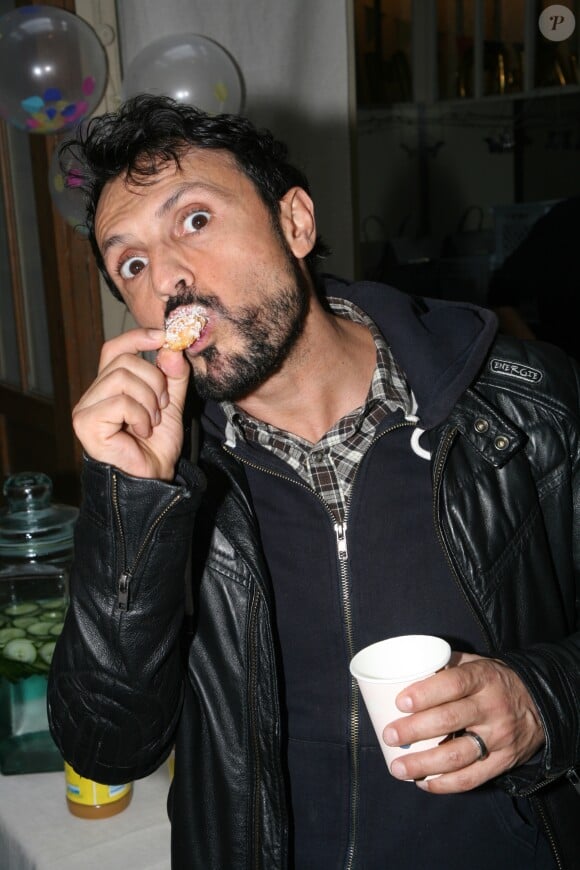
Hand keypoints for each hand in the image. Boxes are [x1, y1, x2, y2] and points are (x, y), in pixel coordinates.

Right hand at [72, 328, 190, 480]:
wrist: (152, 479)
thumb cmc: (155, 446)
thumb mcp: (171, 404)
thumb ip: (173, 377)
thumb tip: (172, 348)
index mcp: (110, 386)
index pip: (115, 348)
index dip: (138, 338)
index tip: (164, 337)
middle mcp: (93, 394)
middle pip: (124, 361)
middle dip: (154, 381)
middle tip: (162, 407)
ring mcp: (86, 408)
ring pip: (122, 378)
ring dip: (149, 401)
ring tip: (151, 423)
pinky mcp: (85, 422)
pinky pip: (120, 401)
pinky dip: (140, 416)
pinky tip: (141, 432)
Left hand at [382, 652, 544, 791]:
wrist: (540, 703)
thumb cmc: (493, 680)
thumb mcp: (475, 663)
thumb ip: (445, 665)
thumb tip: (404, 671)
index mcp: (483, 678)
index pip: (453, 684)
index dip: (425, 693)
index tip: (400, 702)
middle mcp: (492, 707)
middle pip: (450, 720)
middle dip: (414, 730)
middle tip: (389, 735)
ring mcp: (499, 737)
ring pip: (458, 755)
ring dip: (424, 764)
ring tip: (398, 768)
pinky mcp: (503, 762)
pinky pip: (472, 778)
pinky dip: (445, 784)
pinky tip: (423, 782)